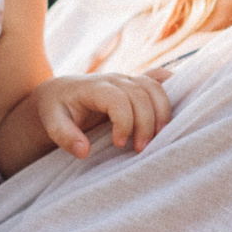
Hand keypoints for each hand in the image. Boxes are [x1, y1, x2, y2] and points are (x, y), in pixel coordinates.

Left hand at [27, 72, 169, 158]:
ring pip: (156, 88)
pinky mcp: (137, 85)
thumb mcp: (51, 122)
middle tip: (140, 150)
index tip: (118, 144)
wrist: (59, 93)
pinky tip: (179, 109)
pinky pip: (161, 80)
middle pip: (141, 94)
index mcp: (93, 87)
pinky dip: (173, 90)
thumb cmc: (56, 109)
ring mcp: (129, 79)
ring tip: (158, 139)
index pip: (118, 99)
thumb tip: (83, 151)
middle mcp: (115, 79)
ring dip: (163, 114)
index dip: (124, 122)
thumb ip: (63, 136)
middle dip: (146, 123)